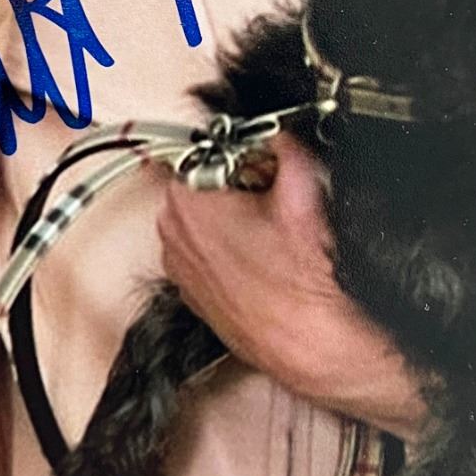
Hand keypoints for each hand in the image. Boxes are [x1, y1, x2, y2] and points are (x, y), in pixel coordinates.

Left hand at [156, 133, 430, 443]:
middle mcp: (171, 234)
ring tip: (267, 234)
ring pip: (200, 221)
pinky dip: (225, 252)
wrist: (304, 341)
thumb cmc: (298, 281)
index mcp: (187, 201)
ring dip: (228, 219)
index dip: (239, 158)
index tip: (260, 169)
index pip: (202, 153)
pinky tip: (259, 261)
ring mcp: (178, 267)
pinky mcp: (189, 291)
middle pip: (198, 185)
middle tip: (269, 200)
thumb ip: (288, 147)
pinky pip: (202, 254)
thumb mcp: (303, 193)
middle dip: (233, 186)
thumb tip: (282, 134)